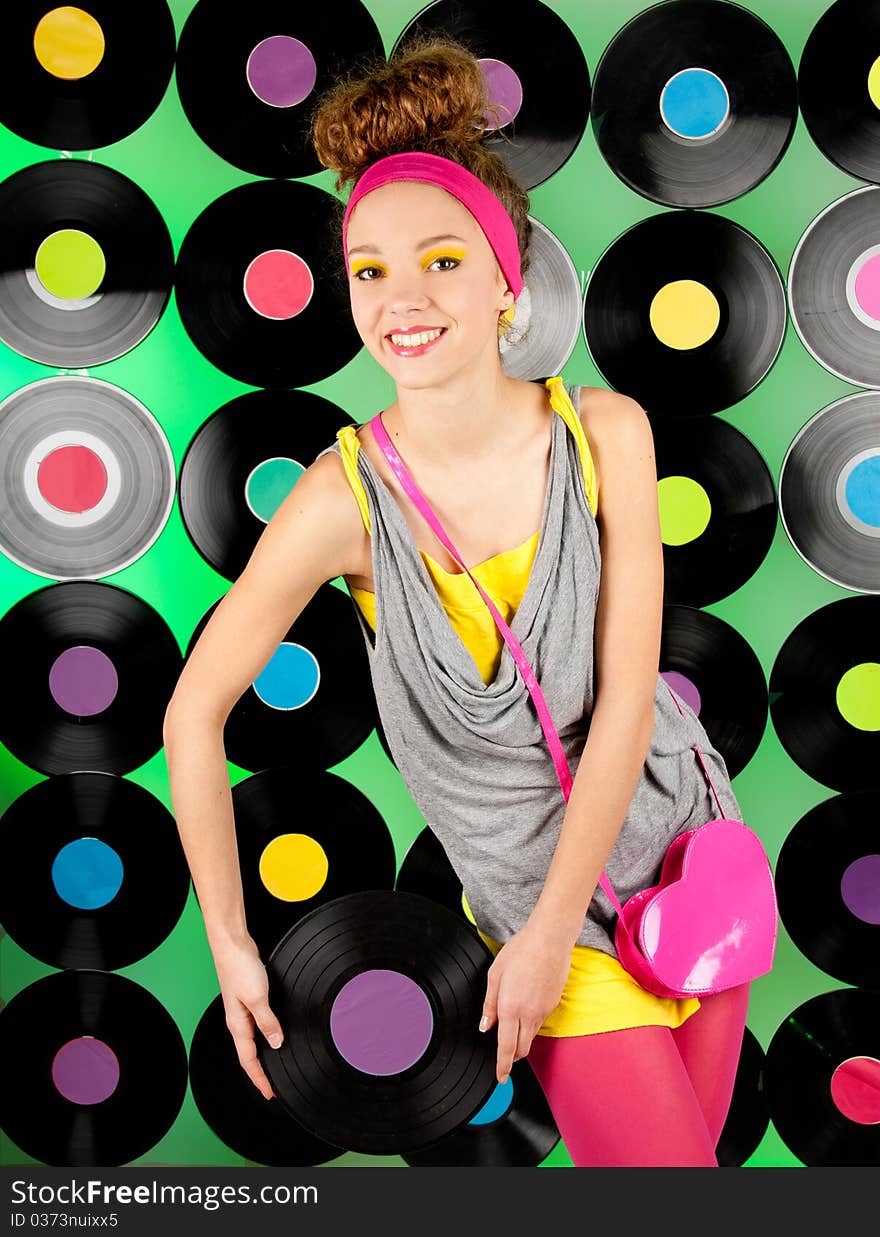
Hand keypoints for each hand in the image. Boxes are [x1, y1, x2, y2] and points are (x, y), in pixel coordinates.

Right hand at [211, 933, 284, 1100]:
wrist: (232, 943)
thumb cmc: (239, 968)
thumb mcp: (258, 998)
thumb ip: (268, 1022)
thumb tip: (276, 1043)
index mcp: (237, 1025)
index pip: (248, 1061)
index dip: (259, 1079)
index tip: (270, 1093)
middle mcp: (238, 1020)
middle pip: (249, 1054)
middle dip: (260, 1072)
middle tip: (274, 1086)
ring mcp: (243, 1009)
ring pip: (253, 1040)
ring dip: (263, 1055)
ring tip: (275, 1066)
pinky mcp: (249, 998)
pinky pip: (258, 1024)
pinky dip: (265, 1035)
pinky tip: (273, 1034)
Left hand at [479, 918, 572, 1084]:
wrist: (550, 940)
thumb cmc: (520, 952)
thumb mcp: (495, 974)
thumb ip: (489, 1004)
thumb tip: (486, 1026)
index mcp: (510, 1008)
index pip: (506, 1047)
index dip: (503, 1066)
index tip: (500, 1077)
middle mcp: (528, 1014)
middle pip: (522, 1049)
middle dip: (513, 1057)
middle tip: (504, 1057)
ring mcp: (543, 1011)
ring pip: (531, 1037)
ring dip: (522, 1040)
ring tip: (513, 1029)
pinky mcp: (553, 1004)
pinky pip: (540, 1023)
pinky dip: (531, 1025)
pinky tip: (526, 1009)